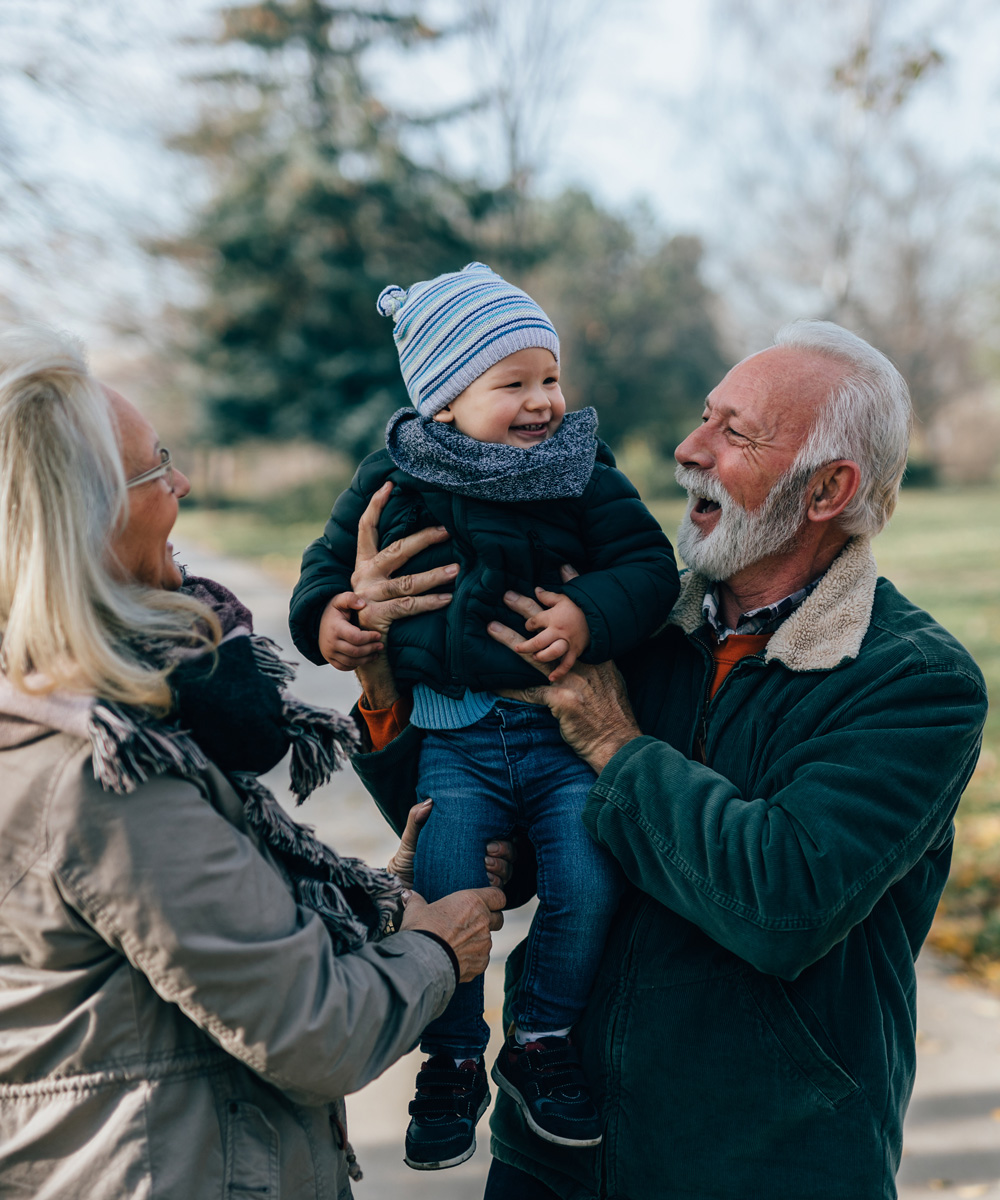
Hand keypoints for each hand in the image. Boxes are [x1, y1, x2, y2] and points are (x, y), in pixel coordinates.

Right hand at [318, 592, 382, 669]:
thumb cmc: (333, 611)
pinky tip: (364, 659)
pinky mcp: (329, 659)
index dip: (369, 638)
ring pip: (351, 662)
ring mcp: (329, 652)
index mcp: (335, 628)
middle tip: (381, 646)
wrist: (316, 621)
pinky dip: (355, 665)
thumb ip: (350, 598)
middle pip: (355, 651)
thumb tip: (362, 604)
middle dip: (371, 649)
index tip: (378, 635)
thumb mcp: (340, 600)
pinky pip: (343, 667)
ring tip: (376, 654)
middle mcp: (330, 643)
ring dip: (366, 659)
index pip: (356, 637)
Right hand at [350, 482, 457, 637]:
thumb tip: (422, 541)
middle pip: (396, 550)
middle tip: (447, 531)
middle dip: (424, 539)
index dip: (375, 505)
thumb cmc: (378, 613)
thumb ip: (391, 567)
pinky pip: (409, 606)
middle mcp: (364, 577)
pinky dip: (431, 602)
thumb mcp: (379, 586)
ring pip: (407, 582)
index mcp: (364, 564)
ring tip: (457, 570)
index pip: (366, 528)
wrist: (360, 648)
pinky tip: (448, 598)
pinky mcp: (376, 615)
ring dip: (435, 575)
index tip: (389, 485)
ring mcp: (368, 596)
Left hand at [387, 800, 515, 888]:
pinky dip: (493, 887)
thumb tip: (429, 801)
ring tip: (485, 866)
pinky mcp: (473, 898)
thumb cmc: (407, 863)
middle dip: (504, 854)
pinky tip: (483, 883)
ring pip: (505, 875)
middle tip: (487, 854)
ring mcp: (478, 881)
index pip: (499, 841)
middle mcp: (479, 863)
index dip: (503, 842)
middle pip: (508, 857)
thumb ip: (417, 819)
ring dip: (501, 870)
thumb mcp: (411, 840)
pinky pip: (493, 893)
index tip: (488, 844)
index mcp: (470, 846)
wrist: (399, 891)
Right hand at [400, 887, 505, 982]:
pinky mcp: (481, 963)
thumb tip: (408, 894)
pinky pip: (481, 958)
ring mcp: (485, 943)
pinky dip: (472, 958)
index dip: (494, 899)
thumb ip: (416, 900)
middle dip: (489, 921)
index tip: (487, 902)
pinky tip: (455, 958)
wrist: (422, 962)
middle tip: (470, 924)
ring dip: (477, 941)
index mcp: (472, 902)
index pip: (498, 896)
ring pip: (488, 940)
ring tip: (456, 945)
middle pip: (498, 918)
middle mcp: (483, 921)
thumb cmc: (421, 930)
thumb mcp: (415, 911)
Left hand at [488, 582, 640, 772]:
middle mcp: (583, 663)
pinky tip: (492, 680)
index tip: (551, 578)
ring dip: (510, 640)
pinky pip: (528, 690)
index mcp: (595, 657)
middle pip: (551, 630)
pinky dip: (510, 686)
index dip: (563, 599)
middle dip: (527, 610)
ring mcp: (572, 680)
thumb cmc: (613, 716)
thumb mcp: (611, 685)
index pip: (577, 620)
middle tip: (507, 595)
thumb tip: (576, 657)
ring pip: (534, 654)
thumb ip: (594, 667)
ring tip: (490, 627)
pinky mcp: (560, 699)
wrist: (618, 742)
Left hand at [513, 589, 589, 681]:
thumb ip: (549, 596)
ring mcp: (567, 642)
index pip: (534, 622)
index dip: (528, 625)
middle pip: (538, 641)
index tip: (529, 626)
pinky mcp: (576, 651)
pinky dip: (560, 672)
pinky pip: (567, 664)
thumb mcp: (564, 597)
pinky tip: (551, 678)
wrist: (602, 614)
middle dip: (526, 646)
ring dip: (541, 657)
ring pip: (551, 653)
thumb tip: (537, 590)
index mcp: (553, 617)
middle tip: (518, 648)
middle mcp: (558, 631)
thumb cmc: (581, 605)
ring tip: (535, 657)